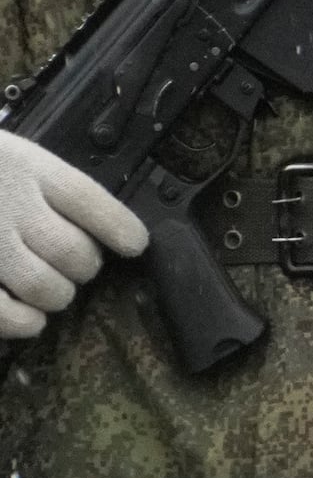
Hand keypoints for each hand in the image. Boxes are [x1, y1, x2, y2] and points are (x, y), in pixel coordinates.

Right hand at [0, 131, 144, 340]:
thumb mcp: (3, 154)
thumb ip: (34, 181)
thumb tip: (84, 222)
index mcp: (26, 168)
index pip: (90, 200)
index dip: (120, 227)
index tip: (134, 244)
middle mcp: (10, 207)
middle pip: (74, 250)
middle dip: (85, 267)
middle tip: (80, 269)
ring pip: (46, 285)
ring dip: (59, 295)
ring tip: (56, 293)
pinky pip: (3, 312)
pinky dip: (23, 323)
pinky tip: (30, 321)